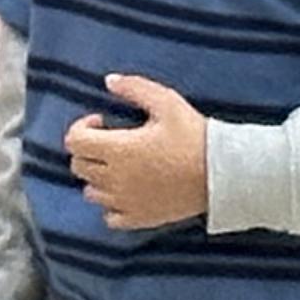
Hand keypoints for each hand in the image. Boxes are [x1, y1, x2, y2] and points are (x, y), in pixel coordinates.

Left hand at [63, 73, 210, 229]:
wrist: (225, 175)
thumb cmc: (195, 136)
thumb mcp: (166, 102)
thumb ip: (134, 88)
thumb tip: (109, 81)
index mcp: (118, 150)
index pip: (74, 141)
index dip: (81, 126)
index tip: (102, 121)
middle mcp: (116, 179)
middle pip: (78, 166)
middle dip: (88, 149)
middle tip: (110, 141)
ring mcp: (127, 202)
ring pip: (90, 192)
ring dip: (97, 177)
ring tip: (119, 166)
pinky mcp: (142, 219)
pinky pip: (110, 218)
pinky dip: (111, 205)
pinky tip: (127, 192)